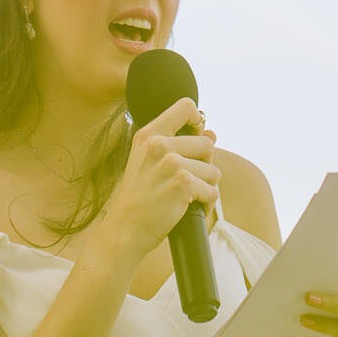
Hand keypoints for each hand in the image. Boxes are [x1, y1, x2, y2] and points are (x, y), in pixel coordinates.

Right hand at [103, 98, 219, 261]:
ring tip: (184, 198)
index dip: (198, 121)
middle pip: (207, 143)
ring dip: (205, 187)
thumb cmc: (140, 197)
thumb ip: (180, 144)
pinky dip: (205, 204)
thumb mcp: (151, 163)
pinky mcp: (184, 183)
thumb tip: (213, 132)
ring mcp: (171, 163)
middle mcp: (159, 145)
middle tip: (184, 182)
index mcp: (148, 134)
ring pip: (214, 170)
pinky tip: (187, 209)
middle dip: (204, 165)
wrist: (124, 230)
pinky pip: (213, 191)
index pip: (186, 106)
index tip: (195, 136)